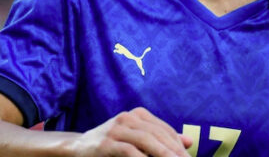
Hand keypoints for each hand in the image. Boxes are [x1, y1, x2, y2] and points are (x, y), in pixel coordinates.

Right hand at [72, 107, 192, 156]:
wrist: (79, 148)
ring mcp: (116, 129)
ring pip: (146, 141)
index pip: (165, 130)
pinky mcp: (106, 143)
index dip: (178, 146)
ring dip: (163, 154)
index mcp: (138, 115)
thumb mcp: (137, 139)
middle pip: (158, 135)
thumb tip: (189, 141)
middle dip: (174, 151)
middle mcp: (128, 117)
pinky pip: (129, 151)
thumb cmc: (113, 145)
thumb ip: (161, 139)